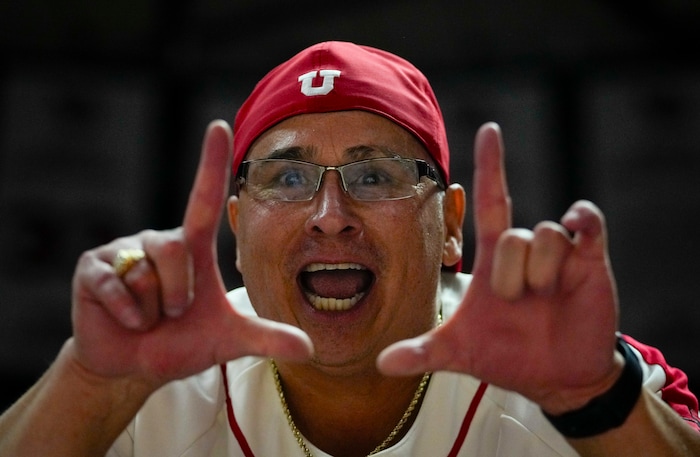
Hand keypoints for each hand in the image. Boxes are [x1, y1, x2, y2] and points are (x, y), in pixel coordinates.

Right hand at [69, 120, 311, 386]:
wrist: (132, 365)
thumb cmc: (181, 342)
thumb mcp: (226, 339)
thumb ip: (265, 338)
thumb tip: (310, 348)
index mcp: (193, 247)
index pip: (206, 198)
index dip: (211, 162)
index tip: (219, 126)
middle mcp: (160, 240)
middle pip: (176, 249)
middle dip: (179, 294)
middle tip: (173, 314)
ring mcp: (124, 251)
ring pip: (147, 271)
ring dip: (154, 308)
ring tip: (149, 317)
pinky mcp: (93, 267)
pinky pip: (116, 287)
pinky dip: (128, 315)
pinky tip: (127, 321)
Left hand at [377, 123, 621, 412]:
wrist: (556, 378)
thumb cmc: (507, 355)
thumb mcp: (460, 352)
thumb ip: (422, 351)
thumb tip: (381, 363)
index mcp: (493, 259)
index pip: (491, 200)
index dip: (490, 165)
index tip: (489, 130)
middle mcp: (524, 250)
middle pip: (513, 234)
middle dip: (511, 275)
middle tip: (516, 303)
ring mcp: (558, 255)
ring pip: (546, 233)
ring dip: (541, 271)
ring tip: (544, 299)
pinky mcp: (589, 261)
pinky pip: (587, 223)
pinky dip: (582, 224)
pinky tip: (577, 235)